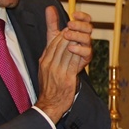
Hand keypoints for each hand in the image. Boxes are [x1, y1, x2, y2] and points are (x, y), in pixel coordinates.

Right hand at [35, 6, 93, 121]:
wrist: (48, 105)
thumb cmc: (50, 87)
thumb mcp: (46, 68)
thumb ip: (51, 53)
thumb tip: (55, 41)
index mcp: (44, 60)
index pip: (52, 41)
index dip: (61, 31)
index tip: (69, 24)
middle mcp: (49, 63)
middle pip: (60, 43)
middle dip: (70, 34)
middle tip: (78, 27)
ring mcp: (56, 70)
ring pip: (67, 50)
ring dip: (76, 41)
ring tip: (82, 35)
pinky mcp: (66, 78)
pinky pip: (73, 62)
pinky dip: (79, 54)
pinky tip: (83, 48)